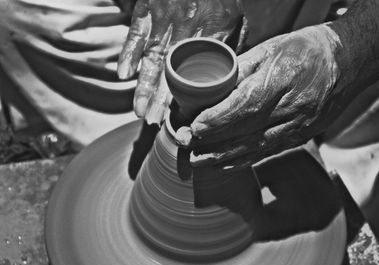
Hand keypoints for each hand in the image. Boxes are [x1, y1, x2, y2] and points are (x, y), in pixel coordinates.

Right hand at [118, 0, 244, 124]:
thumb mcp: (236, 17)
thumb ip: (233, 46)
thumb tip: (227, 78)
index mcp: (214, 24)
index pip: (200, 65)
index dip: (188, 92)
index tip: (182, 113)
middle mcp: (187, 22)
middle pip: (171, 67)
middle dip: (160, 97)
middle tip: (154, 121)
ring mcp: (164, 15)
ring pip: (152, 56)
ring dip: (143, 85)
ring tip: (139, 110)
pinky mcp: (147, 9)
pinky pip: (135, 34)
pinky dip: (127, 54)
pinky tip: (123, 76)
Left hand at [176, 24, 348, 168]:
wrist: (347, 62)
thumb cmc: (305, 50)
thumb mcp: (269, 49)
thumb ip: (239, 71)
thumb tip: (209, 90)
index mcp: (282, 80)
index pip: (244, 107)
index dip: (217, 121)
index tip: (195, 128)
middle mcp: (291, 109)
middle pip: (246, 132)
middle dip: (213, 144)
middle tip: (188, 149)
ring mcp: (298, 126)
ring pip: (255, 148)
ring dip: (225, 158)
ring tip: (200, 162)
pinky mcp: (301, 136)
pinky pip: (268, 152)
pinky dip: (245, 160)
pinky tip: (227, 164)